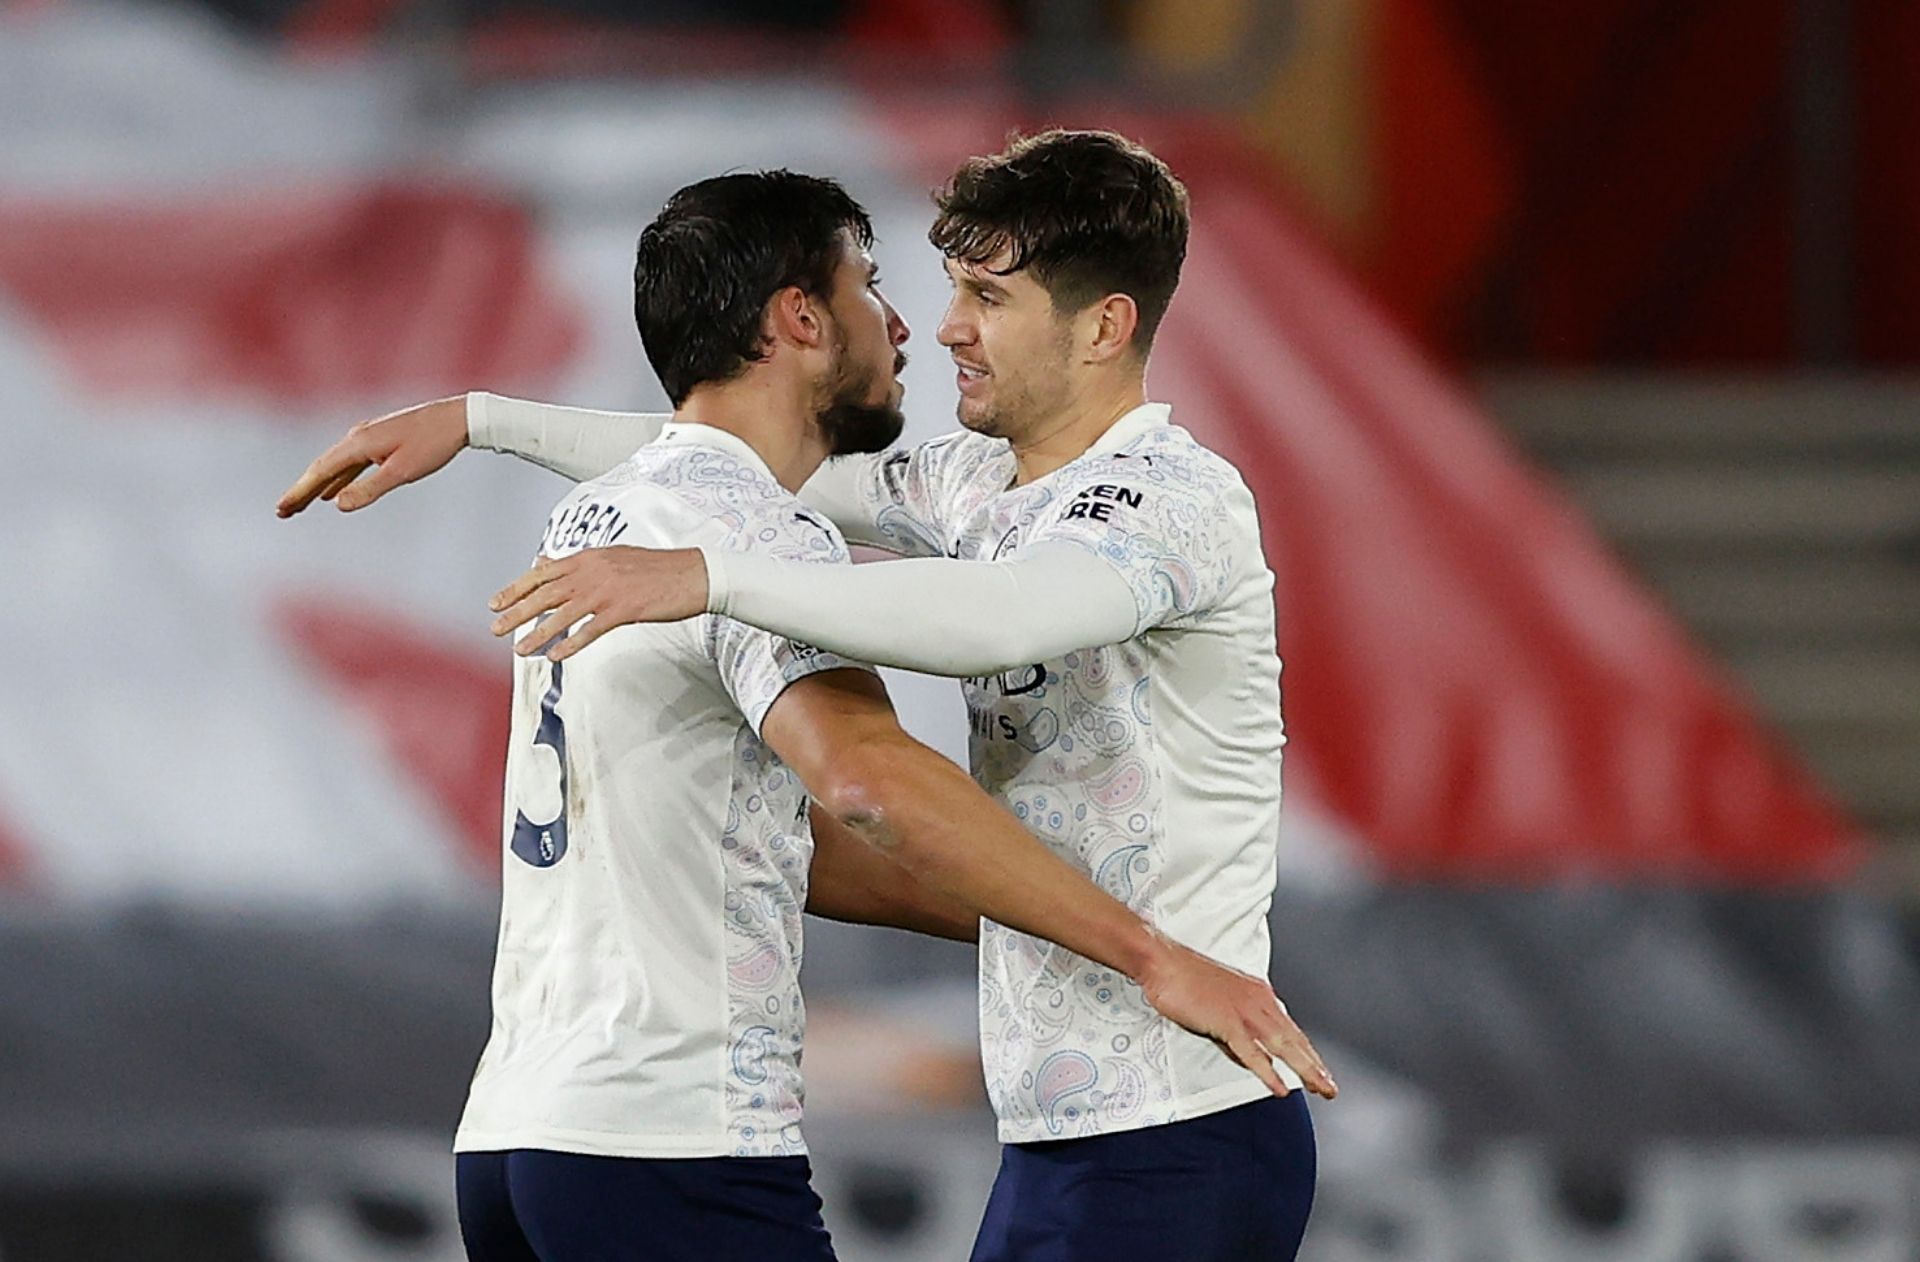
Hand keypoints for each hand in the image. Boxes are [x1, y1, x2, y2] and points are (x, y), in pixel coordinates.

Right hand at [275, 395, 467, 517]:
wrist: (459, 418)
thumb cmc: (433, 445)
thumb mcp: (402, 472)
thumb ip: (369, 489)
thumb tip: (338, 504)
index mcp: (359, 443)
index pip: (320, 471)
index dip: (299, 492)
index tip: (281, 509)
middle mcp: (357, 436)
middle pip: (322, 468)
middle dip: (302, 491)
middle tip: (283, 512)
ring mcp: (368, 437)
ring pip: (335, 466)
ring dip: (317, 486)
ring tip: (301, 506)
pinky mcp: (380, 440)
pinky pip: (351, 463)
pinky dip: (338, 478)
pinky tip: (332, 492)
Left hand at [490, 546, 709, 659]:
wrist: (694, 573)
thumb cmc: (658, 568)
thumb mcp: (613, 556)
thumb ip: (580, 562)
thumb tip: (548, 562)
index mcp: (589, 557)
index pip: (543, 573)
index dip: (516, 588)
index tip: (496, 602)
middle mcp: (593, 571)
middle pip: (546, 593)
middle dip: (517, 611)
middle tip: (496, 628)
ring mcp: (608, 590)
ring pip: (563, 613)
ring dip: (538, 632)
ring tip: (520, 649)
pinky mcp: (624, 609)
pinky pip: (591, 629)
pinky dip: (572, 643)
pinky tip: (556, 655)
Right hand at [1137, 938, 1336, 1100]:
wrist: (1163, 961)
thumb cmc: (1184, 979)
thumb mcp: (1219, 1006)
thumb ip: (1236, 1034)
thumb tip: (1248, 1059)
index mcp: (1258, 995)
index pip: (1290, 1029)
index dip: (1307, 1052)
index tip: (1320, 1070)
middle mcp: (1258, 1002)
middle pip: (1294, 1040)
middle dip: (1315, 1066)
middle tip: (1331, 1089)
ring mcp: (1245, 1011)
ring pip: (1283, 1047)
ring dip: (1304, 1070)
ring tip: (1320, 1089)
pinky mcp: (1227, 1021)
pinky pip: (1252, 1053)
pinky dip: (1268, 1073)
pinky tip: (1279, 1088)